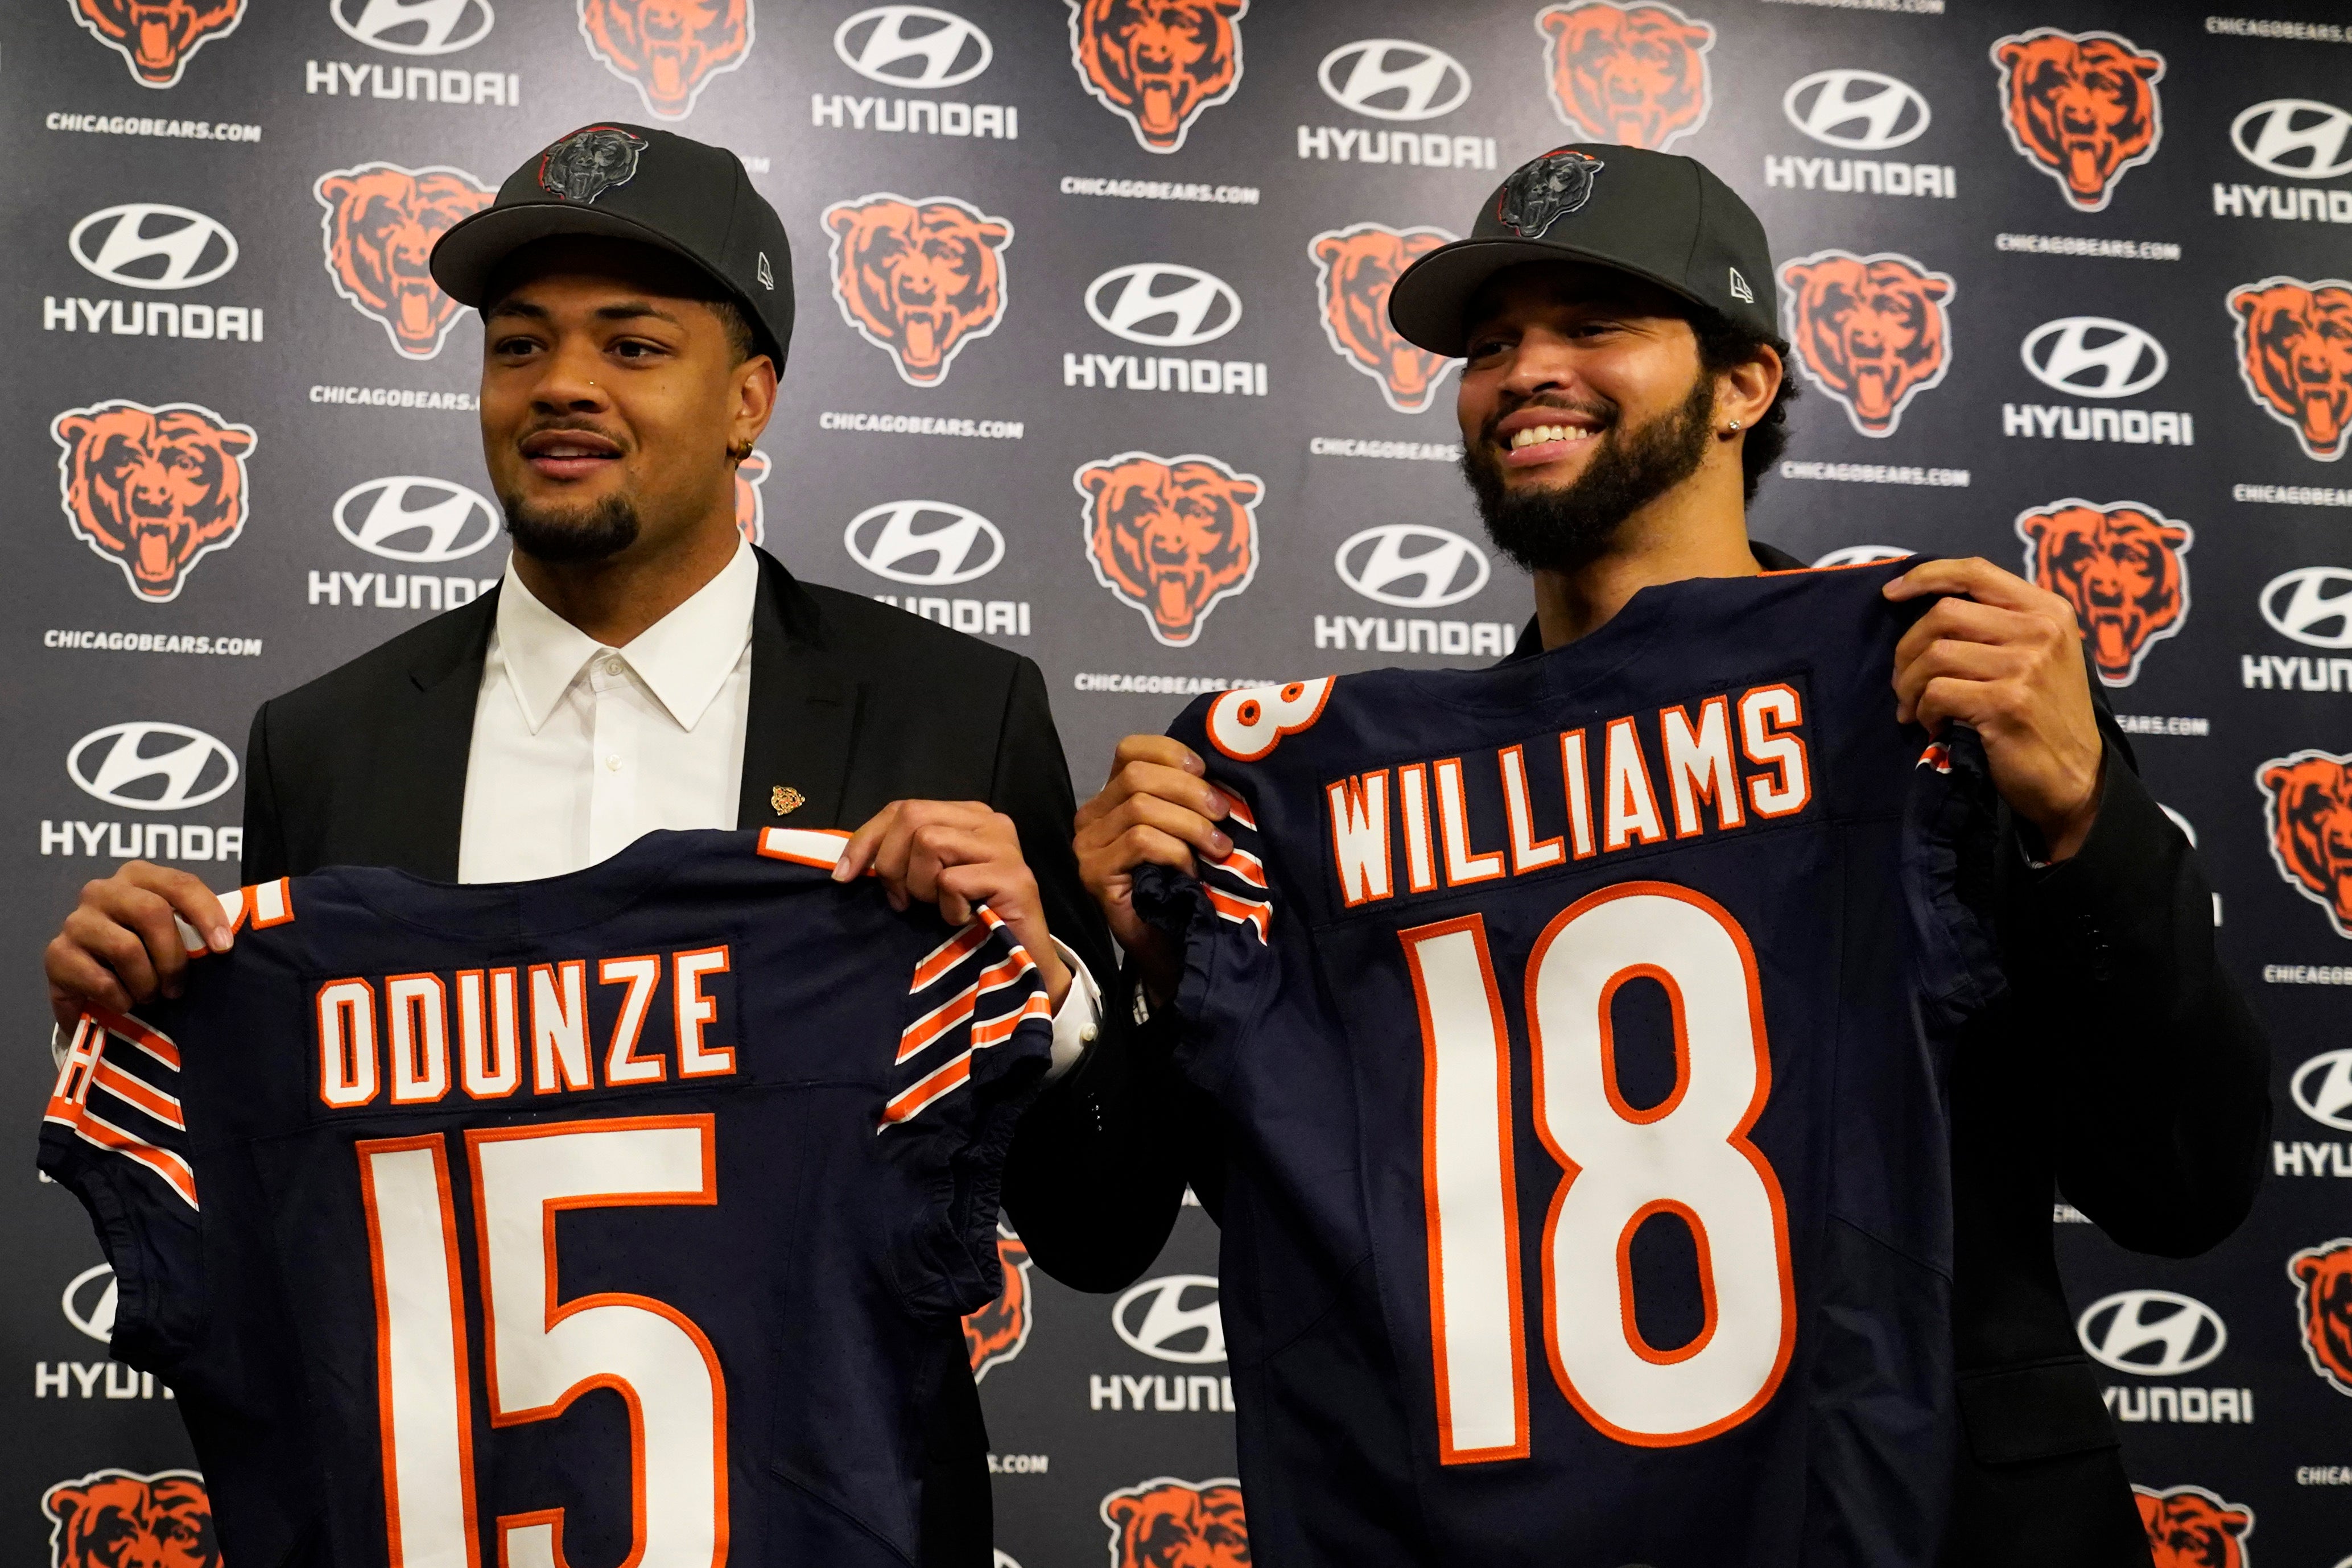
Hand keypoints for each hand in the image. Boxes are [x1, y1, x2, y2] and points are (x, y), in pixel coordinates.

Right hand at [45, 861, 232, 1031]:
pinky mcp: (56, 955)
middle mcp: (102, 891)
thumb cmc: (147, 957)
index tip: (224, 948)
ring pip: (126, 948)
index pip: (180, 884)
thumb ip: (194, 928)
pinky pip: (100, 980)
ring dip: (147, 982)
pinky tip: (124, 1003)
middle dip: (173, 957)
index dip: (207, 915)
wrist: (97, 993)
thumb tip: (224, 942)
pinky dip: (121, 999)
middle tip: (178, 988)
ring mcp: (76, 921)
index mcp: (138, 876)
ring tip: (150, 996)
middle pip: (151, 913)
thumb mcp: (174, 936)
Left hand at [834, 801, 1071, 1008]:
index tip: (844, 875)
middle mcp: (990, 822)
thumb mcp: (928, 880)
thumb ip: (904, 856)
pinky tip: (963, 920)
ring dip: (921, 886)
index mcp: (968, 816)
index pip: (903, 808)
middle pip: (912, 817)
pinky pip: (951, 880)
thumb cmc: (970, 921)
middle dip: (892, 864)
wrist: (1022, 963)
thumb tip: (849, 863)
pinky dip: (947, 908)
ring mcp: (1005, 847)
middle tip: (902, 901)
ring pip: (929, 842)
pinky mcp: (1013, 877)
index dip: (866, 839)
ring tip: (938, 908)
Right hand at [1073, 736, 1231, 1003]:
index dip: (1171, 753)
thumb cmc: (1181, 887)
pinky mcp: (1094, 874)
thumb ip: (1187, 800)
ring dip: (1191, 824)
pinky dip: (1175, 851)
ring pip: (1140, 808)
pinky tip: (1190, 871)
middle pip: (1137, 775)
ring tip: (1219, 848)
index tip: (1207, 773)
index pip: (1130, 750)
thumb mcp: (1186, 831)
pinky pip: (1140, 842)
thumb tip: (1219, 774)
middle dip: (1190, 791)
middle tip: (1224, 815)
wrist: (1169, 948)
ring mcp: (1087, 847)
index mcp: (1111, 798)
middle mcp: (1090, 817)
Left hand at [1885, 557, 2105, 860]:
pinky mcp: (2007, 703)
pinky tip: (1933, 725)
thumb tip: (1925, 607)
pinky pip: (1937, 692)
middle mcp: (2041, 630)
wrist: (2076, 777)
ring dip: (1910, 685)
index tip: (1891, 594)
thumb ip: (1998, 625)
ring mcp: (2026, 666)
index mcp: (2048, 610)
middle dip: (1908, 648)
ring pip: (1934, 654)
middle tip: (1903, 681)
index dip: (1925, 576)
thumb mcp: (2038, 655)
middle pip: (1944, 613)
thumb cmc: (2044, 715)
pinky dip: (1924, 711)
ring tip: (1914, 707)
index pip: (1975, 571)